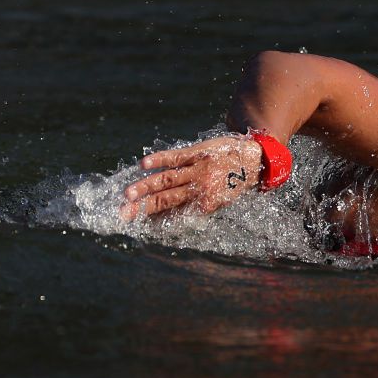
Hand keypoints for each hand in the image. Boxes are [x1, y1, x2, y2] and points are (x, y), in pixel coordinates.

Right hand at [120, 136, 262, 220]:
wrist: (254, 158)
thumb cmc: (234, 182)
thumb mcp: (220, 201)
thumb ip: (196, 207)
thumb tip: (170, 217)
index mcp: (205, 205)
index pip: (173, 215)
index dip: (153, 219)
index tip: (135, 224)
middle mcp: (199, 190)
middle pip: (166, 200)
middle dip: (142, 208)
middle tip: (122, 214)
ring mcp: (198, 170)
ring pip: (167, 180)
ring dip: (145, 187)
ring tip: (127, 194)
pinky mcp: (198, 153)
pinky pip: (176, 157)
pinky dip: (159, 160)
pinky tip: (144, 164)